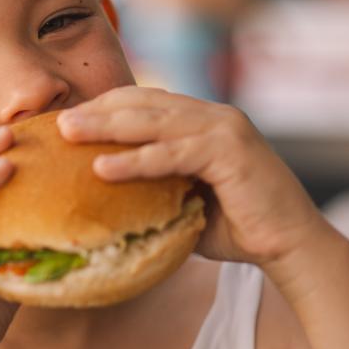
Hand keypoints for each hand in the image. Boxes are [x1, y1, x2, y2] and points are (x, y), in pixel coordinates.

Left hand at [56, 86, 327, 266]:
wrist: (290, 246)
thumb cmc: (237, 228)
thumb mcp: (187, 201)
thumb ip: (156, 189)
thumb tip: (105, 199)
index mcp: (204, 121)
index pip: (146, 102)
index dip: (107, 107)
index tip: (69, 119)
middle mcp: (214, 116)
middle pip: (144, 104)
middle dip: (98, 110)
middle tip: (58, 120)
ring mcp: (224, 129)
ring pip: (154, 122)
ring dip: (107, 126)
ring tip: (68, 132)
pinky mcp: (230, 152)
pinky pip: (172, 154)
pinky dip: (136, 159)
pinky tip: (102, 166)